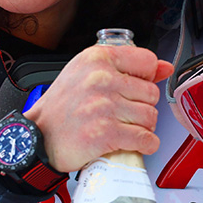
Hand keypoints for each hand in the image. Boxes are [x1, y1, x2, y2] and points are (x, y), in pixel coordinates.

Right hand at [24, 44, 172, 171]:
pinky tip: (134, 142)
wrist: (37, 137)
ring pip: (150, 116)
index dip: (146, 77)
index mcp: (97, 58)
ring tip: (125, 127)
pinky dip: (146, 144)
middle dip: (143, 106)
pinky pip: (145, 139)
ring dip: (143, 127)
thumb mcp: (88, 72)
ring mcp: (104, 106)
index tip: (135, 87)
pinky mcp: (106, 133)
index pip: (148, 61)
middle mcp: (101, 79)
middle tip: (125, 113)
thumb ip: (127, 66)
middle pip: (151, 92)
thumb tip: (164, 67)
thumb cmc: (62, 106)